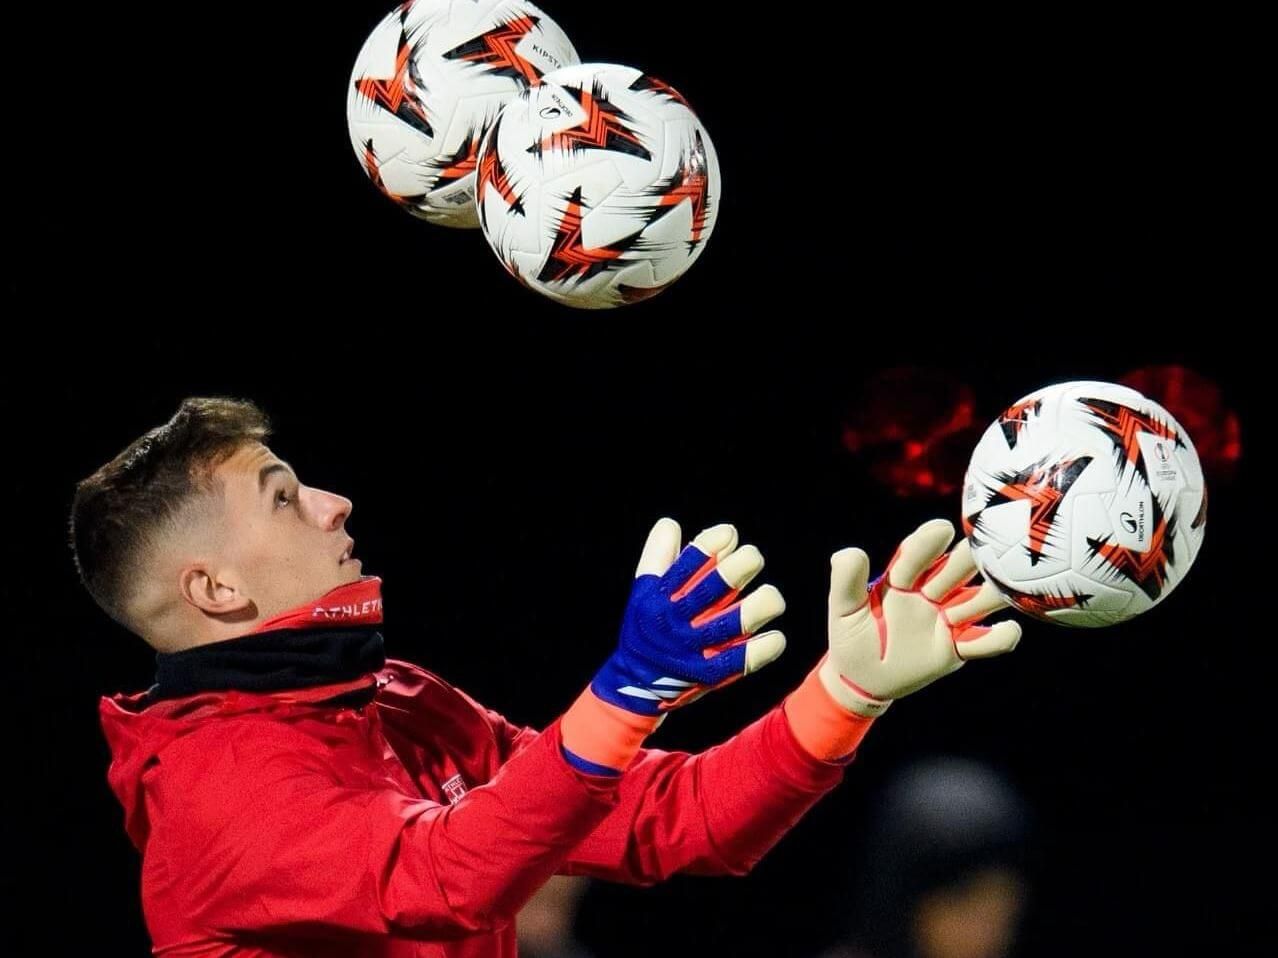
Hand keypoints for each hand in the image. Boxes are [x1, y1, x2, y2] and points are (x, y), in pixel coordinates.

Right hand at [592, 517, 786, 715]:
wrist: (635, 686)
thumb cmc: (646, 629)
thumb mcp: (642, 592)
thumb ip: (658, 557)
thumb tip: (671, 523)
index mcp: (659, 597)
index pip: (686, 564)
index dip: (712, 543)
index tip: (729, 533)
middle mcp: (675, 622)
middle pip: (712, 589)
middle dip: (740, 567)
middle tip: (753, 559)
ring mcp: (692, 650)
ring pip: (733, 624)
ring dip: (760, 606)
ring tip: (771, 598)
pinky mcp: (708, 675)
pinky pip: (741, 661)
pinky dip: (763, 649)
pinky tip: (775, 638)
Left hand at [819, 518, 1021, 717]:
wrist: (861, 679)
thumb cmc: (851, 637)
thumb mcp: (843, 610)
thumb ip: (846, 582)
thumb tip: (849, 552)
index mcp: (903, 577)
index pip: (919, 552)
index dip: (929, 542)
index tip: (941, 530)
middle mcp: (932, 590)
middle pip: (960, 566)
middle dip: (967, 561)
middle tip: (973, 560)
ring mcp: (948, 618)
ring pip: (983, 597)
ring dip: (990, 594)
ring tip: (995, 591)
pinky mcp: (958, 647)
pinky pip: (987, 641)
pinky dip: (1001, 636)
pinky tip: (1006, 631)